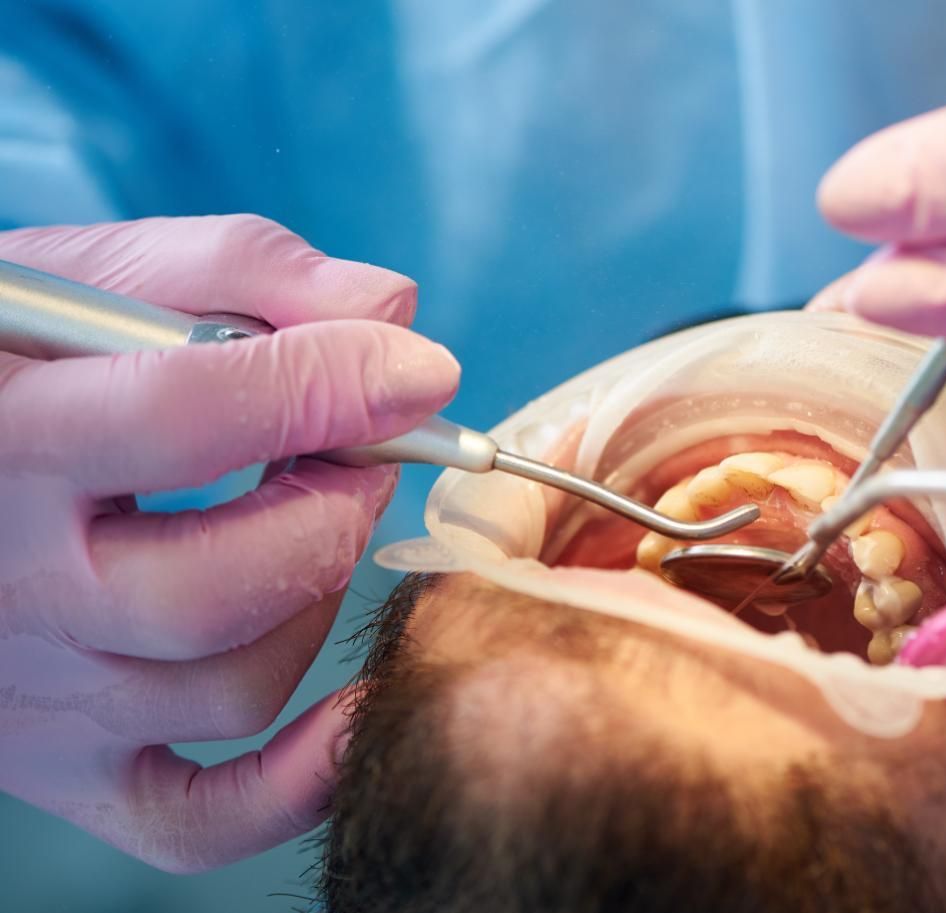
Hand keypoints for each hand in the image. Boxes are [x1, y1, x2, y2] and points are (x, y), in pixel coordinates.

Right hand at [0, 215, 458, 871]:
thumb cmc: (20, 362)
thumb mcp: (94, 279)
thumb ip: (240, 273)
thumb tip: (393, 310)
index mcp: (5, 437)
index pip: (186, 417)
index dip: (331, 387)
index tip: (421, 370)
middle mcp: (11, 584)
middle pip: (219, 587)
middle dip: (331, 511)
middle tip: (355, 460)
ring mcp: (38, 694)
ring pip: (234, 687)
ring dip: (317, 601)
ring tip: (298, 530)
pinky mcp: (68, 766)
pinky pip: (199, 819)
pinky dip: (297, 780)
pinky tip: (349, 704)